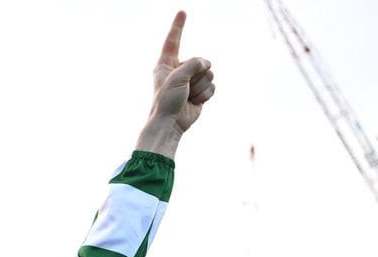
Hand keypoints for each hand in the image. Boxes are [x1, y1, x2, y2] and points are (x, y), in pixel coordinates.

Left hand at [136, 11, 215, 157]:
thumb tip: (206, 65)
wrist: (170, 123)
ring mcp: (190, 80)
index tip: (181, 12)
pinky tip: (194, 102)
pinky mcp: (200, 91)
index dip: (178, 26)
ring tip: (187, 96)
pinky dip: (205, 95)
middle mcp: (179, 70)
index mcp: (166, 64)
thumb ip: (193, 64)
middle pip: (201, 61)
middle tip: (183, 88)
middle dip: (196, 75)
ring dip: (200, 87)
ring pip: (209, 74)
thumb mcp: (177, 77)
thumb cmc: (167, 100)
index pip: (173, 41)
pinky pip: (212, 86)